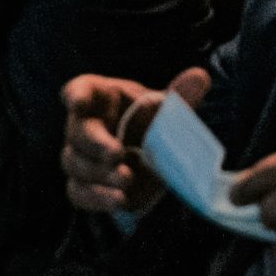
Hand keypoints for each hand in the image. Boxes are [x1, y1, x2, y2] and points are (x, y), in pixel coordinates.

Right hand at [61, 67, 209, 215]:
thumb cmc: (150, 123)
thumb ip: (180, 95)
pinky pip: (79, 193)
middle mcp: (83, 126)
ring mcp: (80, 157)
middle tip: (116, 153)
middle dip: (94, 143)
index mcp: (99, 98)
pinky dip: (97, 197)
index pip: (78, 90)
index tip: (77, 103)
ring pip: (76, 164)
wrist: (150, 161)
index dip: (75, 96)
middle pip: (76, 132)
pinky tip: (119, 199)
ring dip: (100, 173)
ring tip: (127, 178)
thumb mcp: (166, 110)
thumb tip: (200, 76)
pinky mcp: (84, 185)